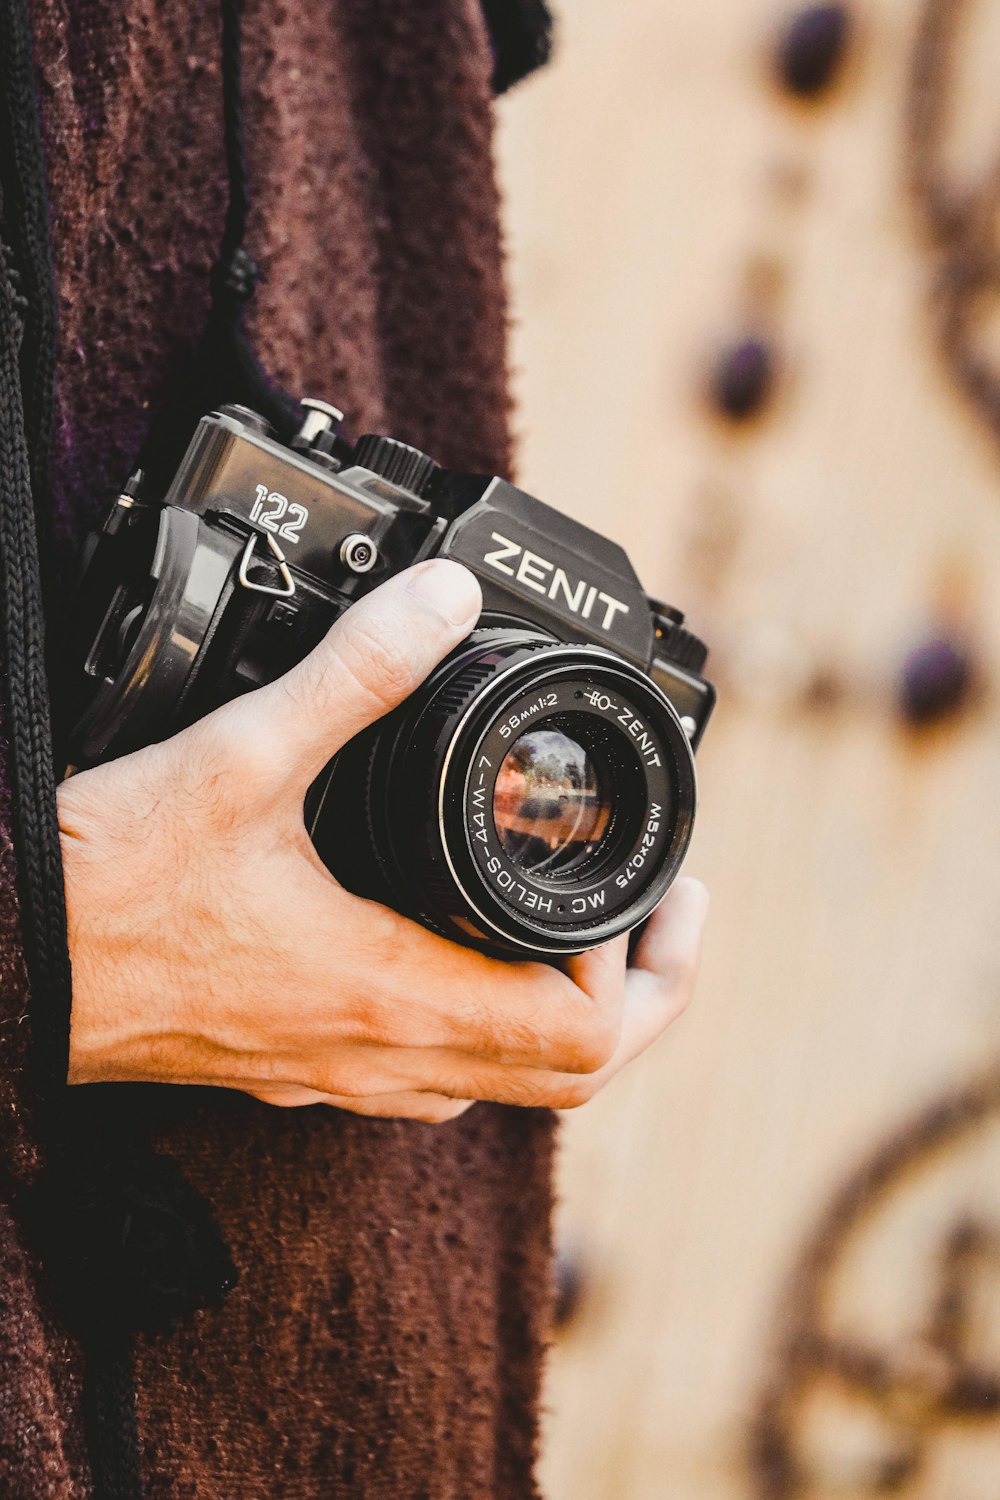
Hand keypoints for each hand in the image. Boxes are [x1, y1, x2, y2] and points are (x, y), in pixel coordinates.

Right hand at [60, 560, 708, 1122]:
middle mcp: (378, 1055)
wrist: (9, 970)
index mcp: (391, 991)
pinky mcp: (294, 1067)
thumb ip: (353, 674)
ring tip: (580, 929)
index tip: (644, 888)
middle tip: (653, 912)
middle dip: (638, 999)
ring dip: (563, 1015)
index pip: (583, 1038)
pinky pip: (430, 1075)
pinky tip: (461, 957)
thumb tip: (441, 604)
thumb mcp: (241, 759)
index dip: (641, 968)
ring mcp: (337, 1075)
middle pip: (566, 1079)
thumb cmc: (105, 891)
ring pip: (500, 1085)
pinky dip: (483, 1025)